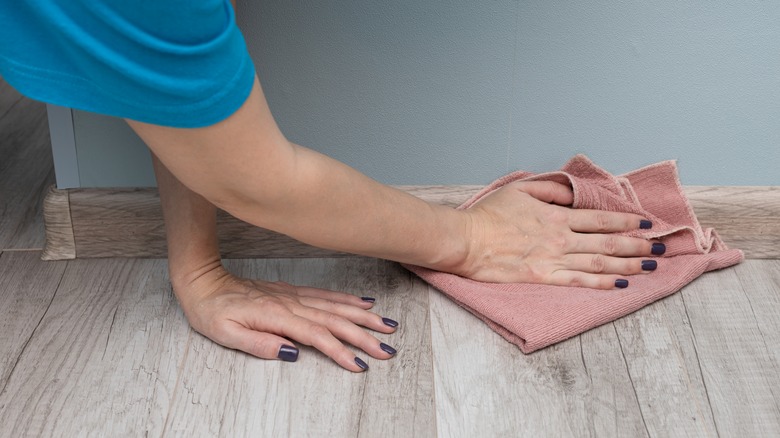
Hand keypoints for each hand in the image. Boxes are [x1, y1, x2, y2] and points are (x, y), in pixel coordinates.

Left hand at [174, 266, 397, 371]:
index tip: (359, 365)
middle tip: (387, 349)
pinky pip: (326, 295)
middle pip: (334, 320)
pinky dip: (347, 299)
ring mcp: (293, 295)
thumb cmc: (211, 311)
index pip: (316, 336)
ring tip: (387, 325)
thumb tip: (291, 353)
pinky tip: (363, 303)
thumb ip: (259, 343)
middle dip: (364, 335)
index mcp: (276, 316)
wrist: (204, 282)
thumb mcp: (225, 334)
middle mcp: (290, 303)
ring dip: (363, 316)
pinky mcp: (292, 291)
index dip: (339, 351)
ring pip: (335, 306)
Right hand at [457, 180, 660, 287]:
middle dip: (638, 245)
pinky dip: (601, 283)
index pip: (601, 219)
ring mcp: (553, 259)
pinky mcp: (543, 277)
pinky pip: (578, 282)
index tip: (647, 224)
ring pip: (599, 264)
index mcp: (557, 215)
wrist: (466, 241)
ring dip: (628, 265)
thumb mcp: (520, 189)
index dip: (627, 222)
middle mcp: (561, 238)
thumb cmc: (489, 215)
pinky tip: (619, 284)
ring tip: (649, 266)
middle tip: (659, 248)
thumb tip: (573, 195)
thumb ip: (550, 190)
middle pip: (608, 243)